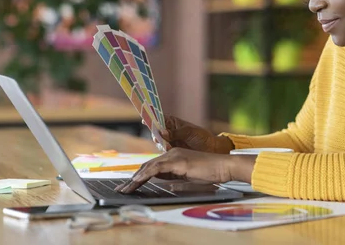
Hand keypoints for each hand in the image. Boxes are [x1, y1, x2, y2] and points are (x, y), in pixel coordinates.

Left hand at [115, 148, 255, 193]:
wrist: (223, 166)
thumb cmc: (210, 174)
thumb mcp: (188, 178)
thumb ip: (175, 179)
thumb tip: (163, 184)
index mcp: (174, 157)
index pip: (152, 167)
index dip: (139, 177)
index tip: (129, 187)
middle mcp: (171, 153)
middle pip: (147, 166)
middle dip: (133, 179)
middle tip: (121, 189)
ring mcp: (174, 155)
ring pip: (149, 166)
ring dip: (135, 179)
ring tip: (125, 189)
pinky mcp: (178, 160)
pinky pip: (157, 168)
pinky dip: (146, 174)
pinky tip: (137, 181)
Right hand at [156, 115, 233, 153]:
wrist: (210, 149)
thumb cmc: (201, 137)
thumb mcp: (189, 132)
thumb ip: (175, 133)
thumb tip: (162, 132)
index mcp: (173, 122)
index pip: (159, 117)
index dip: (151, 118)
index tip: (144, 120)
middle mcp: (169, 131)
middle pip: (156, 131)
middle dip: (155, 134)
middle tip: (158, 137)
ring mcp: (169, 141)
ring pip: (158, 142)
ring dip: (160, 143)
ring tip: (168, 146)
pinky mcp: (171, 151)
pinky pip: (163, 151)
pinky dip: (164, 151)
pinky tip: (169, 151)